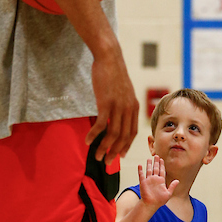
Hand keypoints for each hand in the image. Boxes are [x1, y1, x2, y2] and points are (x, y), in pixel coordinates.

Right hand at [86, 44, 138, 162]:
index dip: (126, 145)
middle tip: (107, 162)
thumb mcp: (123, 91)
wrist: (109, 58)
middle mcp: (128, 109)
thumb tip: (116, 115)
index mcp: (134, 107)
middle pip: (124, 137)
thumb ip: (123, 104)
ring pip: (113, 134)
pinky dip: (94, 135)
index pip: (132, 132)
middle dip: (115, 152)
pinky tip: (88, 142)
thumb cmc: (114, 74)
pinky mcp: (106, 103)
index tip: (120, 154)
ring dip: (104, 147)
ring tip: (97, 156)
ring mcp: (118, 106)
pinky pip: (101, 124)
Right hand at [138, 155, 178, 209]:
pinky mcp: (143, 182)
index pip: (161, 171)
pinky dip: (140, 170)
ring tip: (149, 159)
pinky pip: (141, 175)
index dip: (162, 165)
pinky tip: (140, 165)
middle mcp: (155, 179)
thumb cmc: (159, 201)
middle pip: (155, 168)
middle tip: (157, 156)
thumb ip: (172, 186)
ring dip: (149, 164)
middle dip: (156, 162)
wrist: (151, 205)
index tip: (162, 159)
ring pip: (149, 170)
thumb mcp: (168, 193)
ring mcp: (148, 180)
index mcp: (161, 181)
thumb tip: (178, 181)